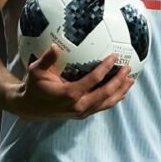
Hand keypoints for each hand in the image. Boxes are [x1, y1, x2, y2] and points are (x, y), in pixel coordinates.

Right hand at [9, 45, 133, 119]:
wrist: (29, 107)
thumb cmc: (33, 86)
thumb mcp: (36, 71)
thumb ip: (46, 59)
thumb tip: (55, 46)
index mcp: (69, 94)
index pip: (93, 80)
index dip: (105, 68)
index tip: (114, 56)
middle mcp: (78, 105)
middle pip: (105, 93)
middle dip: (119, 81)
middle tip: (128, 68)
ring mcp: (82, 112)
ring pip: (106, 103)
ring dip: (120, 91)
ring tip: (131, 80)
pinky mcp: (83, 115)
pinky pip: (102, 106)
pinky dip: (114, 99)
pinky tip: (121, 91)